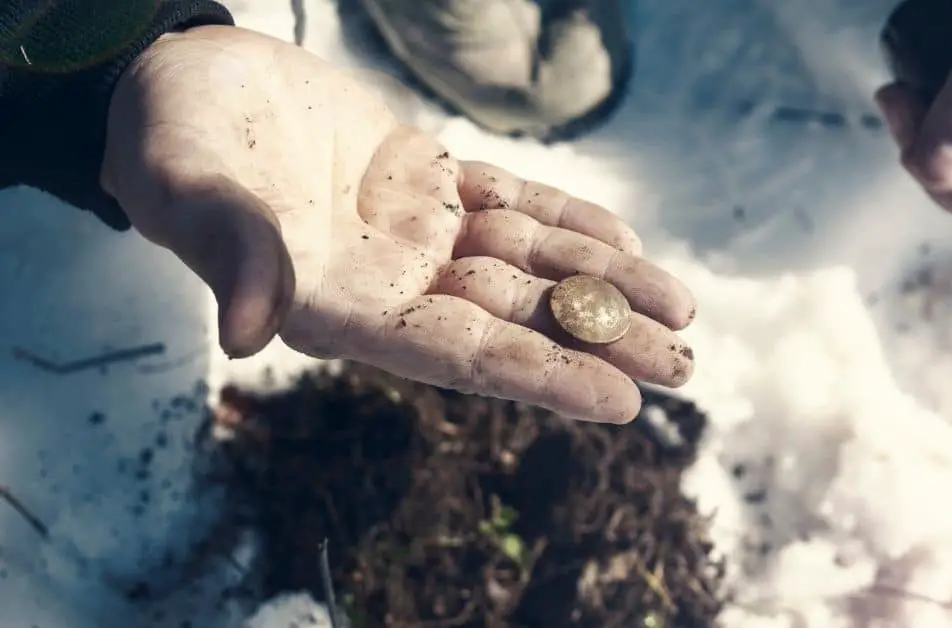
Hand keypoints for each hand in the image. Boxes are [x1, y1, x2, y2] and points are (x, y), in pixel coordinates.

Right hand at [99, 26, 695, 423]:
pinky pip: (511, 206)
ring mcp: (414, 232)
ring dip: (602, 284)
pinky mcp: (427, 182)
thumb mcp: (185, 187)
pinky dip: (566, 222)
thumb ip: (231, 253)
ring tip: (680, 309)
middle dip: (597, 340)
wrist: (187, 77)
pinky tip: (622, 242)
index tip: (619, 403)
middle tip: (682, 366)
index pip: (456, 353)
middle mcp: (389, 281)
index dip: (539, 376)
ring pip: (527, 264)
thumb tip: (249, 337)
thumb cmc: (173, 137)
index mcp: (340, 306)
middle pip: (514, 318)